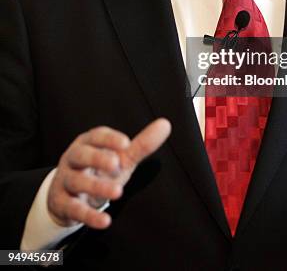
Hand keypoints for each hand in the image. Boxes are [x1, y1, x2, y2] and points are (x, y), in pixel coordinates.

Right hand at [47, 118, 170, 229]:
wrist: (69, 195)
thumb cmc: (99, 170)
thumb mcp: (121, 157)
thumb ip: (142, 144)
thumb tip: (165, 124)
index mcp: (88, 143)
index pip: (96, 136)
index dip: (109, 139)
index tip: (126, 143)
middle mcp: (73, 159)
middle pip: (81, 155)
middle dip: (97, 158)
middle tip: (116, 164)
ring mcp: (65, 181)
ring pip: (76, 181)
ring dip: (96, 186)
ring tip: (117, 192)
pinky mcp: (62, 203)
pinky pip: (73, 209)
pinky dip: (89, 216)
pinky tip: (105, 220)